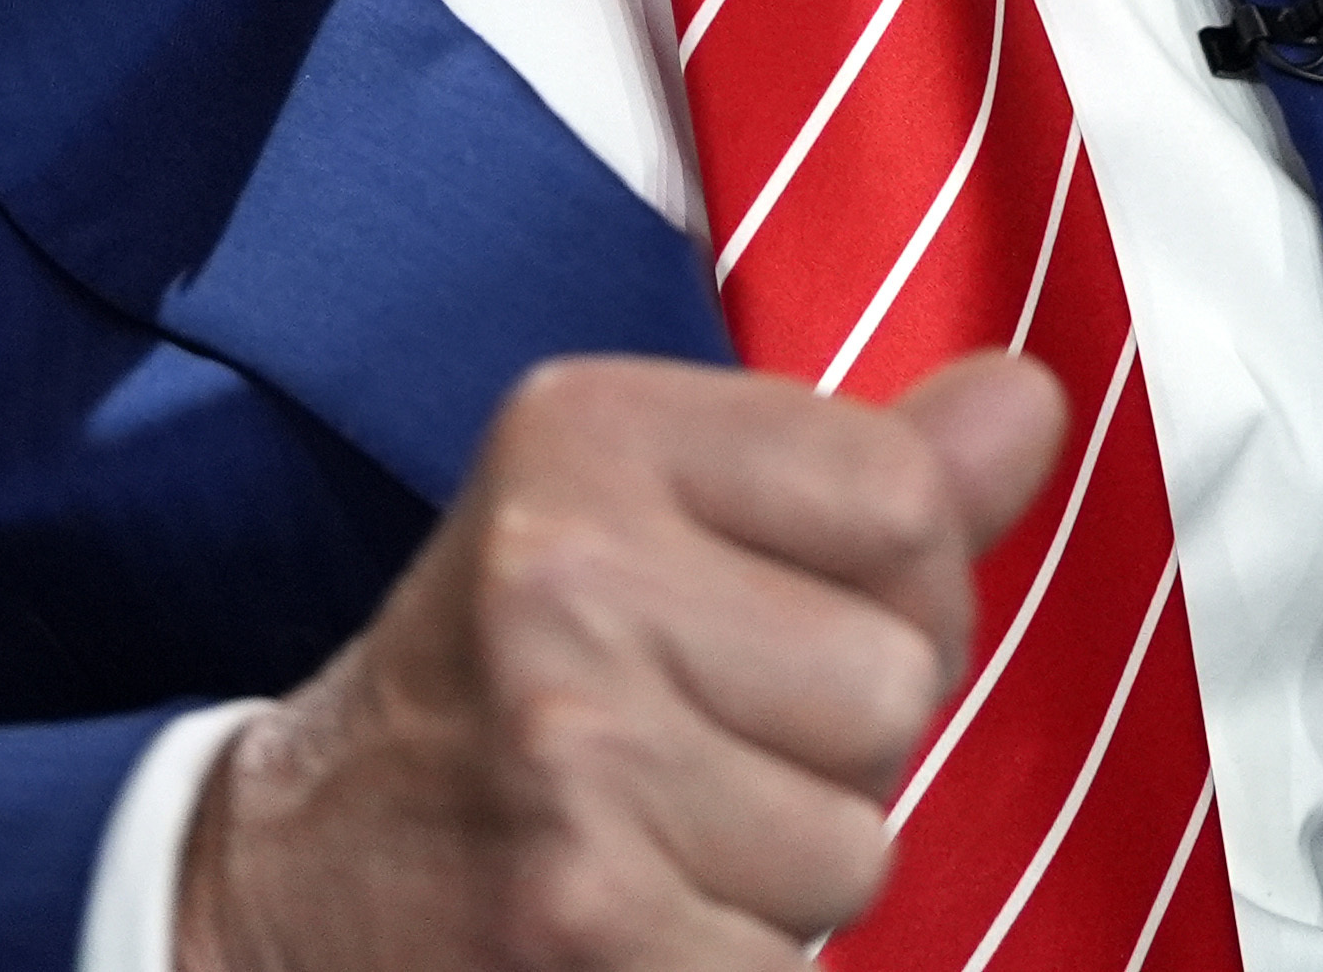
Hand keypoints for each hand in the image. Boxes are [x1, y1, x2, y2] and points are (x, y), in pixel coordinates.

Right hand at [179, 348, 1065, 971]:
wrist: (286, 872)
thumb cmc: (506, 687)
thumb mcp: (647, 522)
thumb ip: (862, 474)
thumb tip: (1036, 406)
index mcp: (589, 432)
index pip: (902, 503)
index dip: (884, 590)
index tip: (762, 623)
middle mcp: (565, 573)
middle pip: (895, 683)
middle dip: (828, 749)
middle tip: (690, 751)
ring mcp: (570, 755)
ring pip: (860, 844)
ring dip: (781, 877)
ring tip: (658, 843)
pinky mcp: (583, 924)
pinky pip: (791, 966)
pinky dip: (730, 970)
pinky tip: (636, 926)